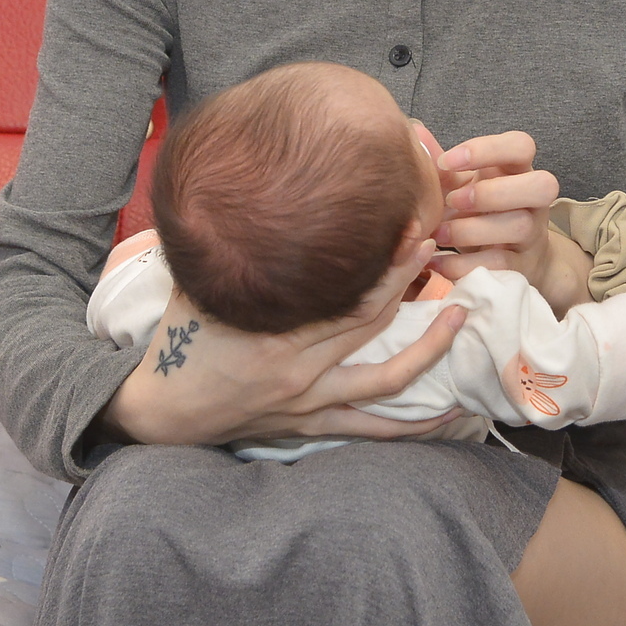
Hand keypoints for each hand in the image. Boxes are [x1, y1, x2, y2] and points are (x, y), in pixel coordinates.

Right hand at [100, 234, 468, 447]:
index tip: (414, 232)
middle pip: (374, 325)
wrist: (164, 412)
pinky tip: (450, 409)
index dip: (389, 266)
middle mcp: (301, 370)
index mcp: (276, 335)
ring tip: (460, 318)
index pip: (350, 297)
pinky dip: (414, 422)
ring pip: (386, 379)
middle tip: (438, 248)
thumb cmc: (182, 341)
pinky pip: (373, 427)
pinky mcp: (313, 424)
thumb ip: (230, 254)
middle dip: (410, 284)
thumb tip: (245, 198)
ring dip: (429, 349)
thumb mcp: (198, 288)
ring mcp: (311, 401)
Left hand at [422, 125, 590, 313]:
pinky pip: (501, 265)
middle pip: (540, 185)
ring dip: (472, 230)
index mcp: (519, 170)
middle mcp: (534, 200)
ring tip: (438, 234)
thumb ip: (444, 163)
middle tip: (452, 200)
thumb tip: (415, 132)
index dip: (486, 149)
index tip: (446, 162)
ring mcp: (534, 234)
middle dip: (491, 192)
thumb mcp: (465, 185)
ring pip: (519, 225)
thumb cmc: (482, 210)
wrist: (514, 257)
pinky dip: (464, 264)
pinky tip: (437, 262)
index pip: (522, 146)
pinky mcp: (524, 267)